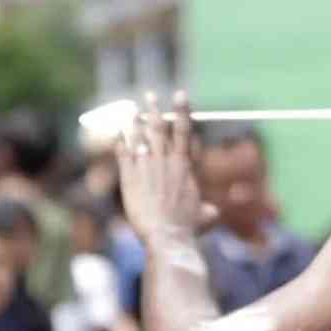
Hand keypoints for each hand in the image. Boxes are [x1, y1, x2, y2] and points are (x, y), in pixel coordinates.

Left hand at [116, 91, 210, 245]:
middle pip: (161, 129)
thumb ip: (207, 210)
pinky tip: (117, 133)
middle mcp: (167, 162)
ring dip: (136, 122)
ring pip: (141, 137)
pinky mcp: (130, 178)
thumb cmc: (188, 228)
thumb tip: (213, 211)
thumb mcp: (204, 217)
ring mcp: (147, 168)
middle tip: (150, 95)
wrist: (167, 235)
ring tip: (132, 109)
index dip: (183, 112)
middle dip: (156, 110)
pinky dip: (121, 142)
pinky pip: (124, 154)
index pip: (186, 132)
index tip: (180, 95)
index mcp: (186, 167)